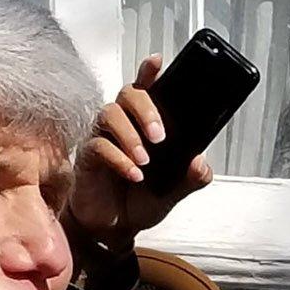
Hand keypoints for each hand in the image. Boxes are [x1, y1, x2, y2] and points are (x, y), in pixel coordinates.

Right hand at [65, 55, 213, 251]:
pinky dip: (119, 160)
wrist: (115, 228)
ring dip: (131, 136)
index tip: (158, 61)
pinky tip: (134, 175)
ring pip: (110, 114)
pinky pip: (99, 146)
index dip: (149, 73)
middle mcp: (123, 124)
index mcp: (145, 125)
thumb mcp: (175, 191)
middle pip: (128, 94)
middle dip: (146, 109)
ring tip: (146, 160)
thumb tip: (201, 162)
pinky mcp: (88, 156)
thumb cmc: (141, 201)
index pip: (147, 90)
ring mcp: (103, 137)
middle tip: (160, 136)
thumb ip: (192, 177)